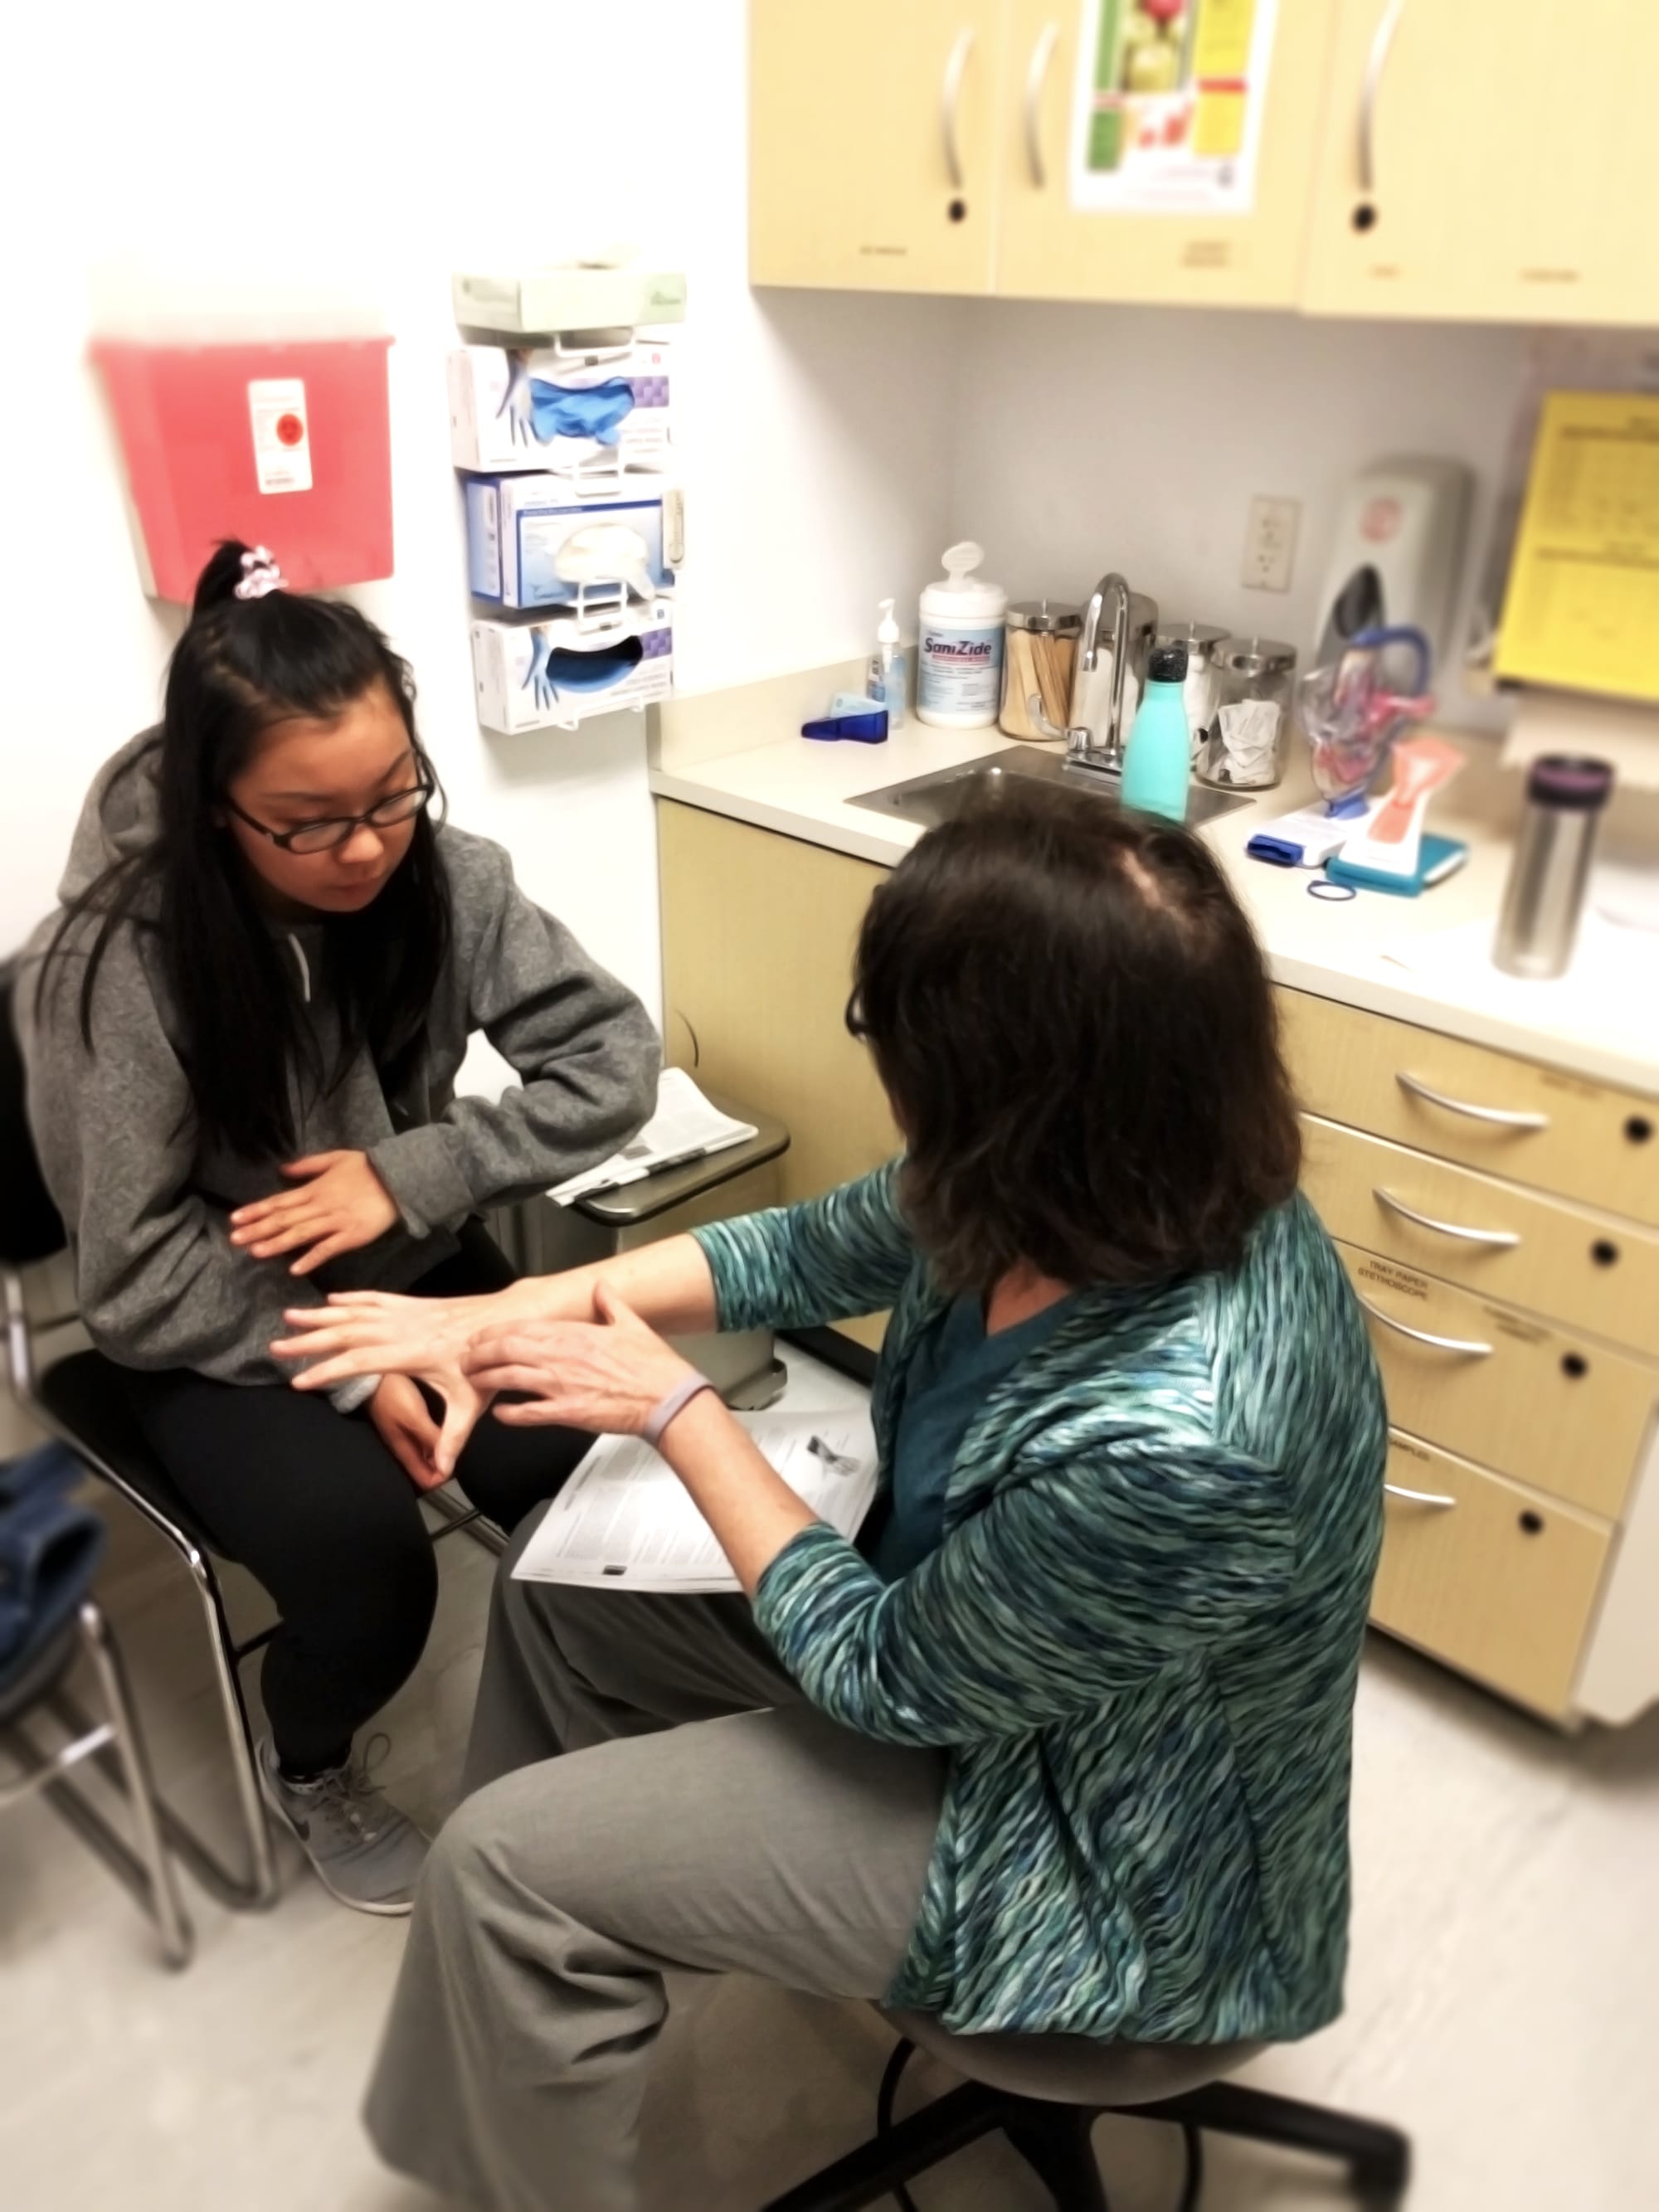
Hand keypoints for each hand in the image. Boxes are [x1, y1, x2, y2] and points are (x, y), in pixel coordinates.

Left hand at [230, 1151, 398, 1274]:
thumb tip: (282, 1169)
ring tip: (256, 1252)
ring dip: (277, 1244)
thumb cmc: (367, 1168)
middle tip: (235, 1240)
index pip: (279, 1201)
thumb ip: (308, 1165)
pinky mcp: (351, 1236)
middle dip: (258, 1229)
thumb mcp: (336, 1158)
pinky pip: (328, 1249)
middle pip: (284, 1219)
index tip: (236, 1219)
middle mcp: (320, 1206)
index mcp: (314, 1188)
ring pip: (301, 1235)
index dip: (257, 1210)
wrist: (398, 1179)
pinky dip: (311, 1259)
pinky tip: (295, 1269)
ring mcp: (335, 1223)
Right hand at [274, 1291, 494, 1476]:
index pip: (361, 1362)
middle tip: (277, 1346)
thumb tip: (444, 1471)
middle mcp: (402, 1329)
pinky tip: (330, 1300)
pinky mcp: (411, 1303)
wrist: (505, 1318)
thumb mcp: (471, 1403)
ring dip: (321, 1315)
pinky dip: (349, 1299)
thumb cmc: (486, 1362)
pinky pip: (373, 1299)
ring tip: (289, 1315)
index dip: (329, 1371)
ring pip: (355, 1312)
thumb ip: (454, 1437)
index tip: (300, 1381)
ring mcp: (405, 1313)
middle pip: (347, 1333)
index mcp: (411, 1353)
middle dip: (309, 1341)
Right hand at [368, 1374, 451, 1492]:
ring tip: (457, 1439)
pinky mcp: (407, 1419)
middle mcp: (404, 1445)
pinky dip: (435, 1438)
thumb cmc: (393, 1394)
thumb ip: (430, 1439)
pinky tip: (447, 1428)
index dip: (442, 1479)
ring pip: (427, 1452)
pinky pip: (425, 1437)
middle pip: (427, 1467)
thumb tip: (446, 1466)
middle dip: (443, 1465)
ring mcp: (404, 1432)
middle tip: (461, 1451)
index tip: (457, 1466)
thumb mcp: (415, 1416)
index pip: (424, 1481)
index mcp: (403, 1450)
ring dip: (440, 1451)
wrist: (373, 1372)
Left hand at [464, 1283, 696, 1435]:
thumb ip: (611, 1303)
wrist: (667, 1397)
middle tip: (466, 1358)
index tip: (482, 1336)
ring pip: (510, 1378)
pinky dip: (511, 1414)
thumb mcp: (632, 1323)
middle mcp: (563, 1357)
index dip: (496, 1332)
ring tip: (473, 1382)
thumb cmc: (653, 1366)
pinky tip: (501, 1414)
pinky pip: (530, 1413)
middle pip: (507, 1349)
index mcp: (575, 1333)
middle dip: (480, 1353)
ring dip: (486, 1379)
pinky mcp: (568, 1412)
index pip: (523, 1327)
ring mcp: (562, 1385)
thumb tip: (601, 1287)